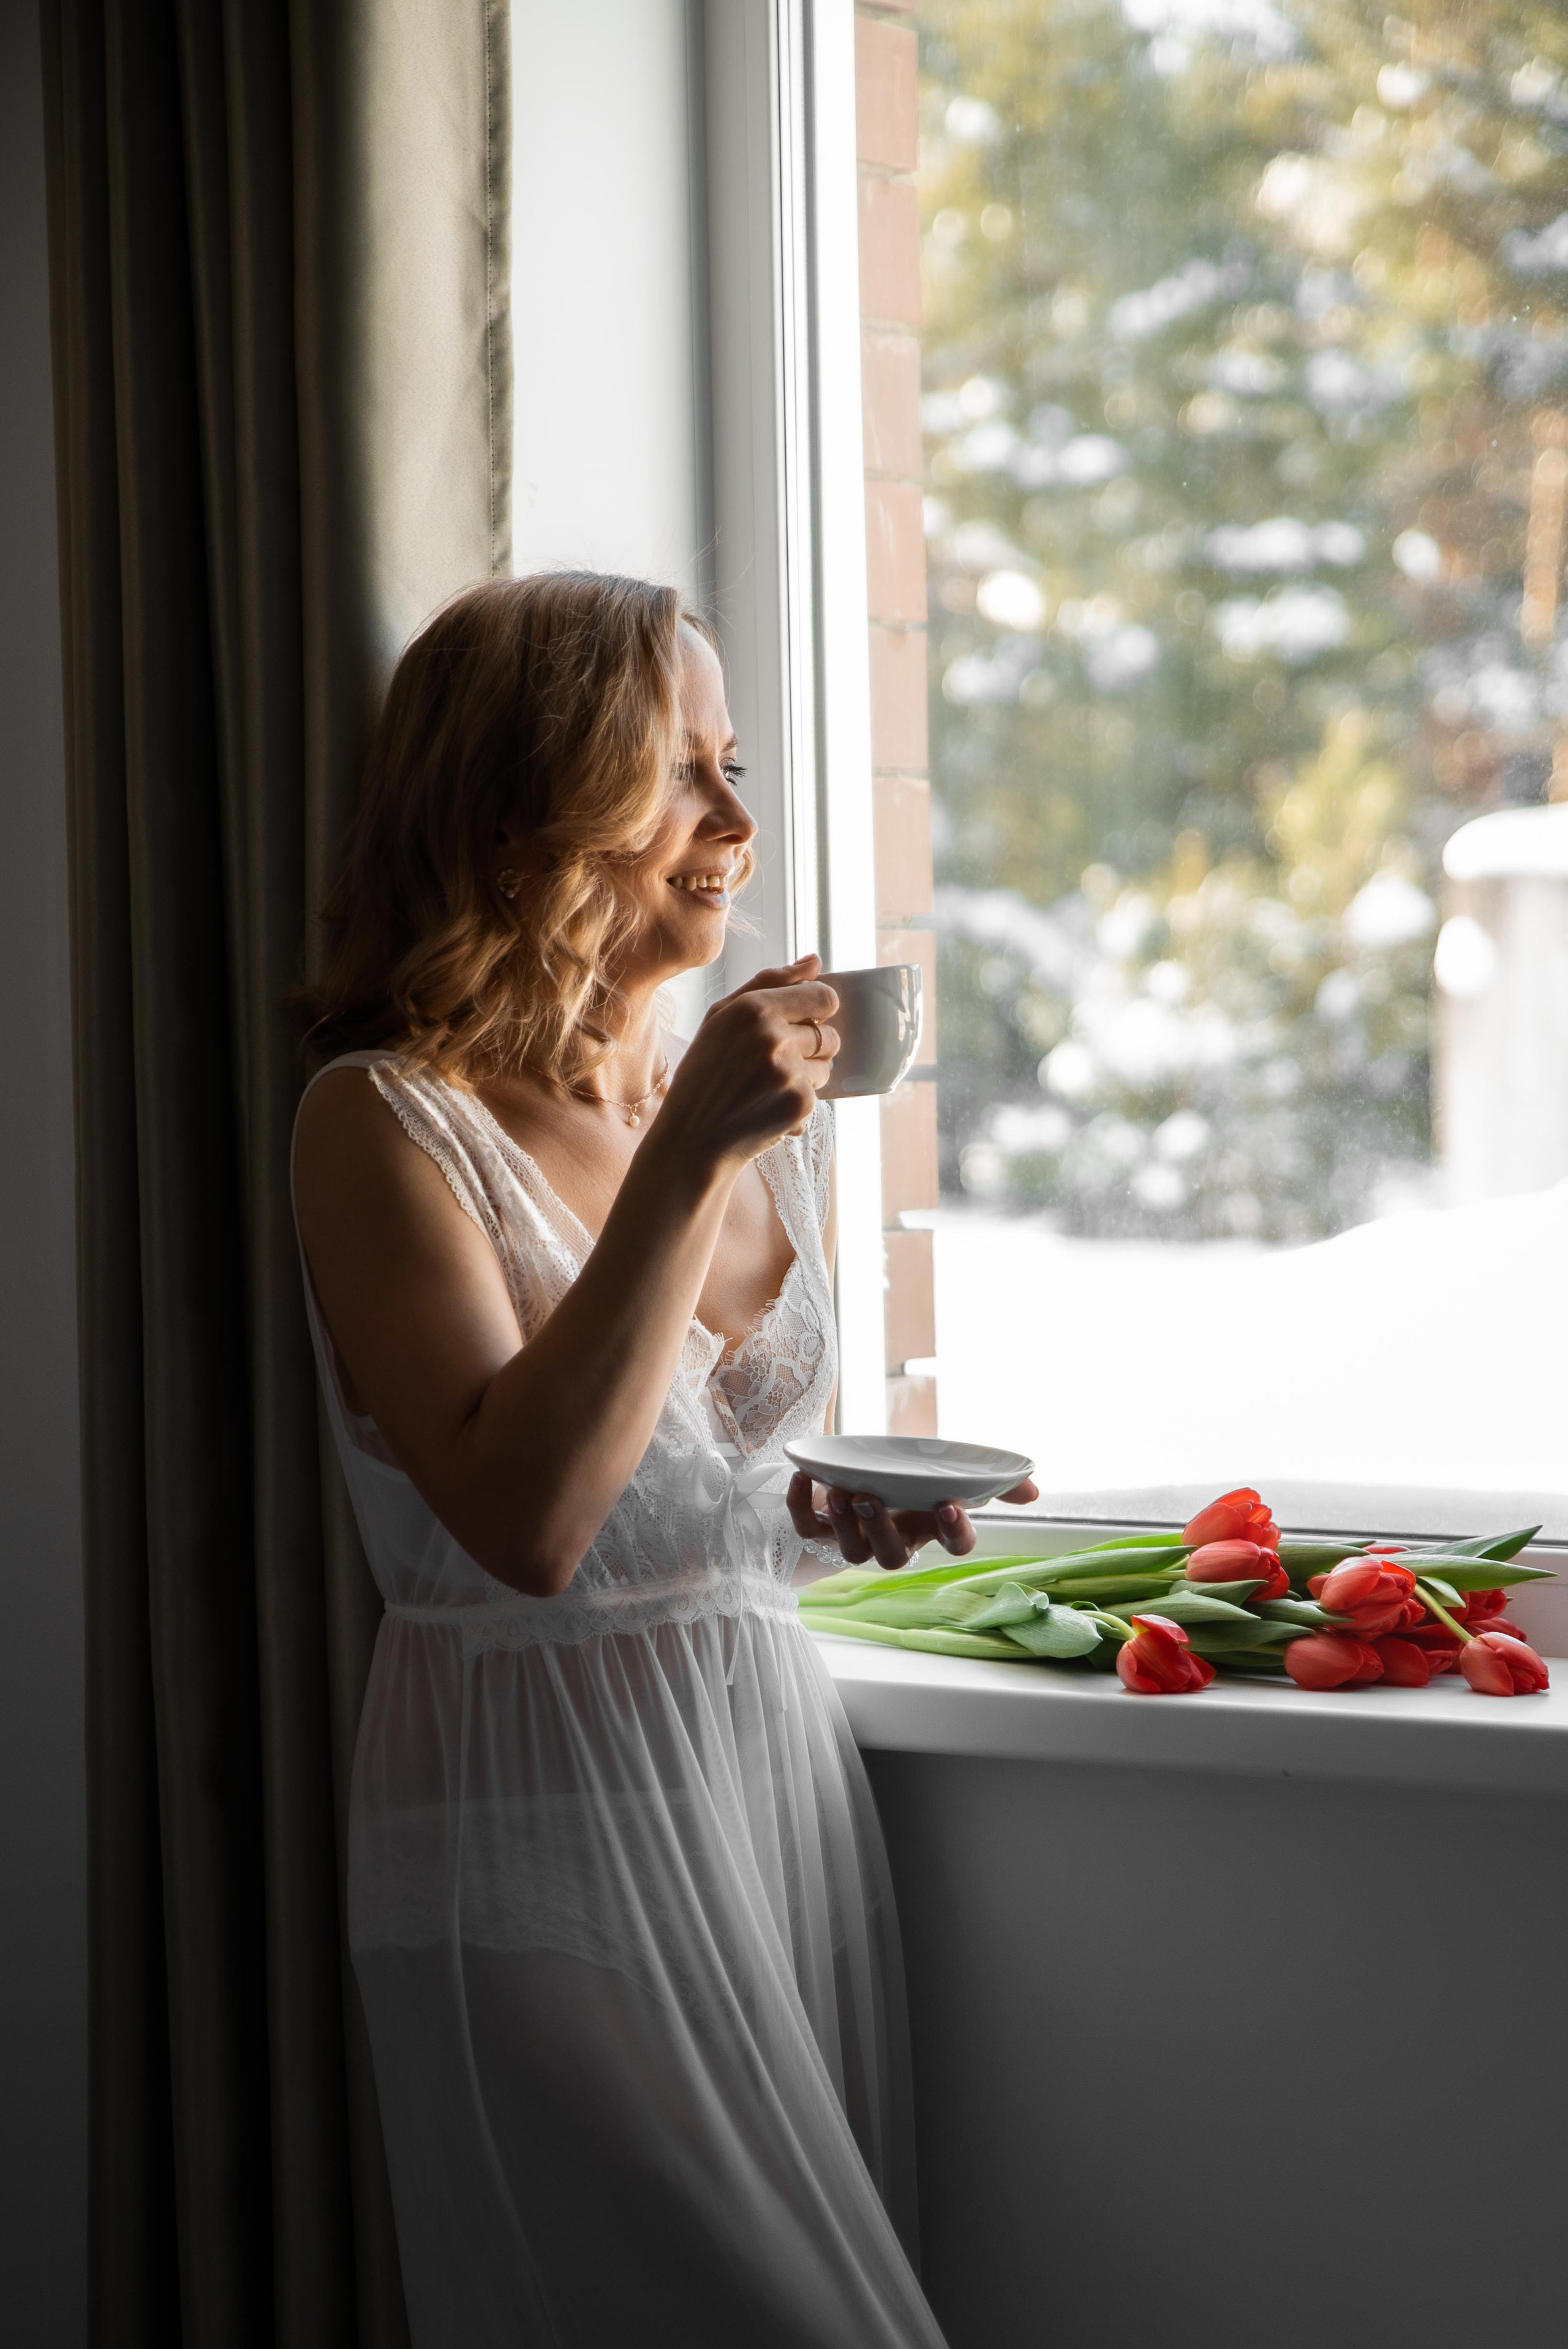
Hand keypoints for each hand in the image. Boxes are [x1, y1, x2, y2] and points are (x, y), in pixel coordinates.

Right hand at [657, 955, 839, 1168]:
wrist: (691, 1139)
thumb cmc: (703, 1073)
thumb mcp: (721, 1017)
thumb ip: (770, 982)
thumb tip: (815, 960)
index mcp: (754, 1007)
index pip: (824, 997)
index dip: (817, 1012)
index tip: (802, 1024)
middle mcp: (773, 1035)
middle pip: (830, 1036)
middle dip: (810, 1049)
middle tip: (773, 1065)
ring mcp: (788, 1071)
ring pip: (826, 1067)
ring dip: (805, 1078)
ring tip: (766, 1088)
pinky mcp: (799, 1103)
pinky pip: (818, 1097)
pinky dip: (797, 1105)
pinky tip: (766, 1109)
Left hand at [787, 1472, 1039, 1571]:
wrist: (852, 1476)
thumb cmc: (904, 1480)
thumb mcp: (945, 1474)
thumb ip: (992, 1482)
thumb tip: (1033, 1488)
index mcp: (929, 1528)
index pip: (954, 1547)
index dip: (955, 1533)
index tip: (947, 1504)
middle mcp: (892, 1541)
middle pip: (891, 1557)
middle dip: (881, 1529)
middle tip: (870, 1497)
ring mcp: (853, 1538)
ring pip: (849, 1549)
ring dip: (842, 1523)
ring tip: (839, 1491)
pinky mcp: (816, 1527)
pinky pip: (803, 1527)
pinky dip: (798, 1504)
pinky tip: (799, 1475)